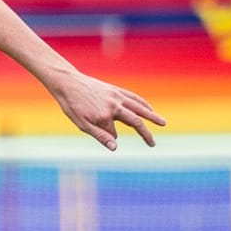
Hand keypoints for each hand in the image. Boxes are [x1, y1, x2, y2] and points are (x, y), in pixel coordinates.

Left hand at [47, 70, 164, 149]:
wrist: (68, 83)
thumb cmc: (72, 106)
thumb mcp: (81, 124)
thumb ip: (99, 135)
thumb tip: (115, 147)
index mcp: (104, 116)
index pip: (113, 133)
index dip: (110, 138)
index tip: (105, 138)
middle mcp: (114, 106)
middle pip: (135, 122)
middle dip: (145, 133)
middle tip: (153, 144)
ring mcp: (117, 97)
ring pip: (139, 107)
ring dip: (152, 116)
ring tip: (162, 122)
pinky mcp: (116, 90)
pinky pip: (133, 98)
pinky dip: (143, 103)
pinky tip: (149, 108)